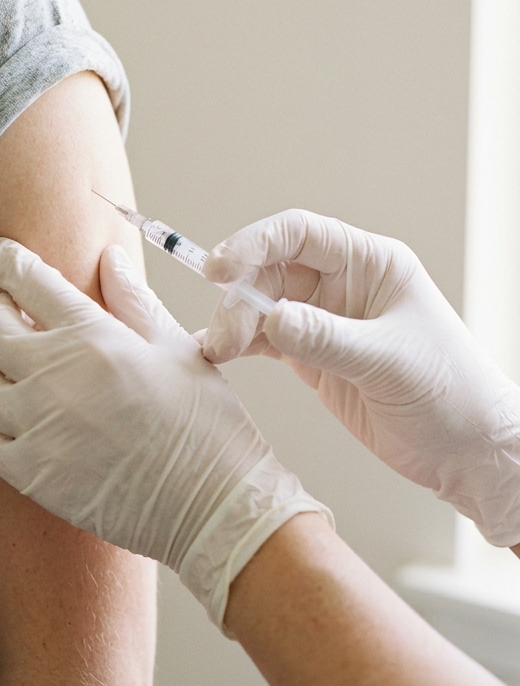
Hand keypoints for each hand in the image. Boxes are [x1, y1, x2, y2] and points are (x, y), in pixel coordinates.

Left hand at [0, 238, 329, 627]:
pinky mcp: (31, 475)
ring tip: (24, 376)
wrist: (214, 507)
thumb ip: (132, 301)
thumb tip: (108, 257)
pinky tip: (24, 424)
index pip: (28, 281)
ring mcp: (37, 428)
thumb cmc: (205, 424)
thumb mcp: (177, 348)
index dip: (5, 259)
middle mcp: (54, 377)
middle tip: (15, 319)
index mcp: (93, 337)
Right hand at [200, 208, 519, 544]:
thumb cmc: (450, 394)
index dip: (254, 243)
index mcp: (372, 264)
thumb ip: (326, 338)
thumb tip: (271, 318)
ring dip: (234, 322)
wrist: (466, 452)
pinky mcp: (313, 357)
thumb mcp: (388, 361)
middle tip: (225, 335)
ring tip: (219, 350)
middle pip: (271, 269)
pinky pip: (265, 337)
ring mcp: (326, 321)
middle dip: (241, 296)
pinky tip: (222, 355)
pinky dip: (240, 343)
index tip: (220, 270)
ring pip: (261, 304)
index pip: (301, 233)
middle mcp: (345, 285)